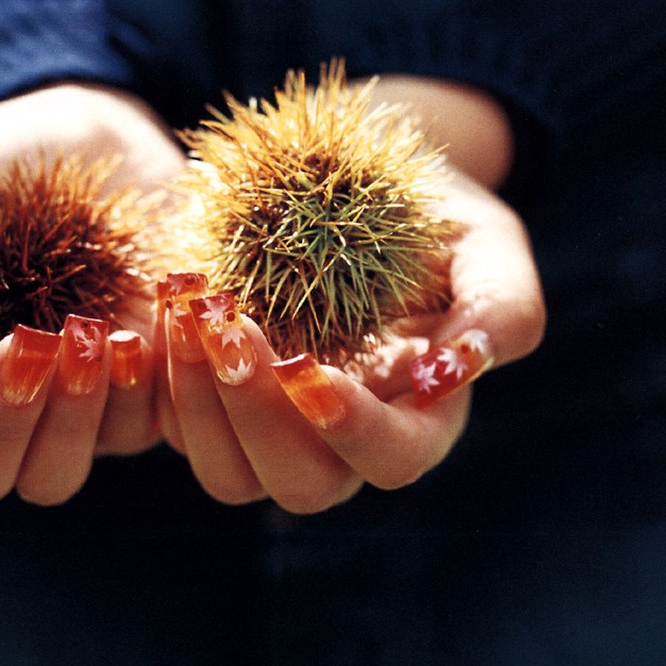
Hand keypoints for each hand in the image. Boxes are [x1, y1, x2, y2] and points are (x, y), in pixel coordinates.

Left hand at [158, 81, 543, 512]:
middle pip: (301, 484)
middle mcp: (341, 439)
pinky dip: (165, 370)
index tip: (307, 369)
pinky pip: (176, 423)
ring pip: (228, 470)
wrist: (350, 181)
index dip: (351, 430)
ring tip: (192, 308)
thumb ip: (501, 304)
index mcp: (418, 413)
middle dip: (258, 416)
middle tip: (230, 328)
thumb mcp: (486, 240)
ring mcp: (271, 427)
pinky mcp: (213, 398)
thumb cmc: (432, 213)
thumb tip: (462, 368)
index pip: (392, 458)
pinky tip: (172, 294)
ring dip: (200, 398)